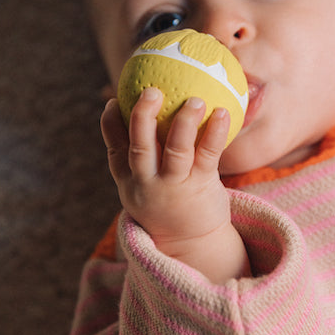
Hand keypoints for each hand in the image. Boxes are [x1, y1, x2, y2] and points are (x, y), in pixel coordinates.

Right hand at [101, 87, 249, 282]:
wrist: (191, 244)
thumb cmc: (169, 205)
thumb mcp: (148, 187)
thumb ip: (145, 159)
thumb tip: (151, 118)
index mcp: (130, 180)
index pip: (115, 150)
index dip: (110, 125)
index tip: (113, 101)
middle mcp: (147, 183)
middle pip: (139, 146)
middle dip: (142, 117)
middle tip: (151, 91)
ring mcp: (174, 186)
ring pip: (175, 150)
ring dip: (184, 122)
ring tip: (195, 100)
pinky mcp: (200, 186)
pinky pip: (207, 155)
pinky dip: (215, 132)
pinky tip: (223, 112)